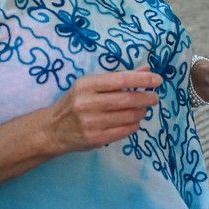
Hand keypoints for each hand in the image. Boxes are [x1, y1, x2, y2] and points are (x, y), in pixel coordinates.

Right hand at [44, 67, 161, 154]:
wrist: (51, 129)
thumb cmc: (75, 102)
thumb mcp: (91, 85)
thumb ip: (119, 77)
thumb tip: (147, 70)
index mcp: (87, 85)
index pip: (120, 80)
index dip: (142, 80)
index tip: (158, 80)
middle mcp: (87, 103)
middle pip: (127, 99)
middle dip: (146, 98)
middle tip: (154, 98)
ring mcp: (91, 122)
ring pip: (128, 116)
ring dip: (141, 112)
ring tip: (142, 109)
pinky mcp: (95, 138)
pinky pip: (124, 130)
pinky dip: (134, 125)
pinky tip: (134, 121)